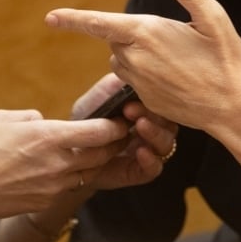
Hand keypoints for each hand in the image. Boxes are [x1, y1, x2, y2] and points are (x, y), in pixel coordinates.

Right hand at [0, 109, 127, 219]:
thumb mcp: (3, 118)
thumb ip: (32, 118)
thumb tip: (44, 121)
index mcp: (49, 137)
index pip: (100, 132)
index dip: (116, 125)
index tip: (120, 119)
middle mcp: (57, 164)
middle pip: (102, 155)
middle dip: (113, 144)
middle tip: (115, 134)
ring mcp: (52, 187)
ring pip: (88, 173)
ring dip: (94, 162)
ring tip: (91, 150)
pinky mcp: (43, 202)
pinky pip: (68, 187)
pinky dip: (71, 177)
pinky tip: (61, 168)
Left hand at [46, 0, 240, 132]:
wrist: (234, 107)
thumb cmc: (226, 59)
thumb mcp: (211, 17)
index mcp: (146, 33)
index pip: (99, 23)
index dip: (72, 19)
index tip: (50, 18)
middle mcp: (134, 59)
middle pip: (117, 40)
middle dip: (136, 35)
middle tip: (174, 41)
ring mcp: (138, 83)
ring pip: (124, 61)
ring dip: (140, 56)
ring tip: (178, 60)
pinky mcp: (145, 101)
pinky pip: (135, 81)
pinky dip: (149, 75)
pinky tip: (178, 78)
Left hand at [69, 73, 178, 189]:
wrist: (70, 147)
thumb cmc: (87, 117)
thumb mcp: (102, 94)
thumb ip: (120, 83)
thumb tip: (138, 70)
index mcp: (147, 109)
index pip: (165, 103)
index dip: (155, 99)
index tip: (134, 99)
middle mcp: (152, 129)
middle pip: (170, 123)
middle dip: (156, 117)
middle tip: (133, 111)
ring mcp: (148, 151)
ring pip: (167, 145)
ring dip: (155, 135)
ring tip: (139, 127)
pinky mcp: (139, 171)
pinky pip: (155, 168)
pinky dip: (151, 160)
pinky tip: (141, 151)